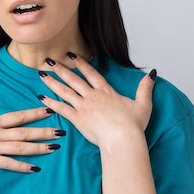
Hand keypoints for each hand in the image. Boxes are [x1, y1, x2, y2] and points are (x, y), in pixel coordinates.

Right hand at [0, 82, 63, 172]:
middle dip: (44, 131)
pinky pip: (8, 164)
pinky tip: (35, 167)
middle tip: (62, 131)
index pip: (17, 116)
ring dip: (39, 147)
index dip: (34, 113)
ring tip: (55, 147)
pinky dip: (22, 165)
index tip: (48, 109)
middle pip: (24, 131)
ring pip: (20, 147)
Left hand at [38, 54, 155, 147]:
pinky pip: (61, 108)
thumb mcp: (143, 104)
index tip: (71, 55)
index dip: (81, 63)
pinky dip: (51, 102)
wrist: (123, 138)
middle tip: (50, 60)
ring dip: (52, 82)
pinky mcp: (77, 118)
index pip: (91, 73)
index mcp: (106, 91)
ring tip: (41, 74)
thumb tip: (152, 73)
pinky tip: (41, 97)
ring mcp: (83, 106)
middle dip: (61, 69)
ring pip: (64, 91)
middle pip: (74, 79)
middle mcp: (92, 96)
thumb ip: (145, 88)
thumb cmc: (133, 125)